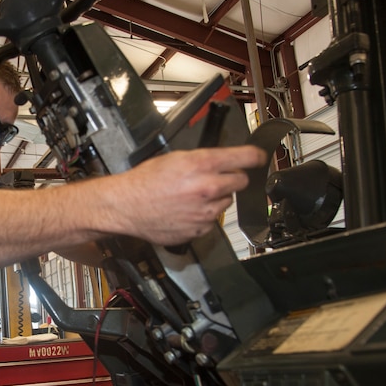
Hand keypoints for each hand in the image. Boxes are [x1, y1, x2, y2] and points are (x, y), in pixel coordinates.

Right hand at [107, 145, 266, 245]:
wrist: (126, 206)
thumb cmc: (144, 182)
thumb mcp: (175, 158)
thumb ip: (203, 159)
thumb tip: (223, 161)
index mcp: (203, 164)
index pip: (247, 158)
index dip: (256, 157)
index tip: (259, 158)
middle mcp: (208, 187)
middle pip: (241, 181)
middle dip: (231, 178)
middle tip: (215, 178)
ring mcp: (206, 211)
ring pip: (227, 202)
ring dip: (216, 198)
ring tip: (192, 196)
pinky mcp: (200, 228)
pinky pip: (212, 220)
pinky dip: (204, 215)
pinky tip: (186, 210)